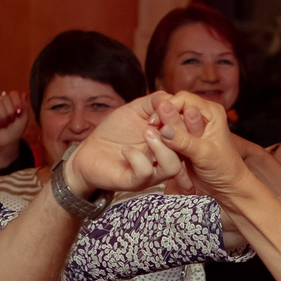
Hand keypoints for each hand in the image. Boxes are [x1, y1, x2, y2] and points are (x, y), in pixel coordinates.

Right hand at [0, 90, 27, 163]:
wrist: (8, 140)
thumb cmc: (17, 129)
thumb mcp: (24, 118)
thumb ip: (25, 106)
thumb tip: (23, 93)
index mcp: (13, 101)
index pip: (13, 93)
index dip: (16, 100)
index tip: (18, 110)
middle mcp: (3, 102)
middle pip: (4, 97)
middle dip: (10, 110)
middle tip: (12, 120)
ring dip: (3, 117)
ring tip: (5, 123)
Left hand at [66, 95, 186, 201]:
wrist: (89, 152)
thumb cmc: (114, 131)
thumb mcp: (136, 109)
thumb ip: (155, 101)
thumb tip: (171, 98)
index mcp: (170, 140)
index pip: (191, 131)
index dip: (185, 117)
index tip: (167, 105)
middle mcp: (165, 158)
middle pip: (186, 149)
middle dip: (176, 129)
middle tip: (160, 116)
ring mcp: (152, 172)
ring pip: (172, 166)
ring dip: (161, 146)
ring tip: (146, 132)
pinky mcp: (136, 182)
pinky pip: (146, 173)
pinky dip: (136, 157)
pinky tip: (125, 149)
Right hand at [143, 90, 250, 193]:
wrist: (226, 188)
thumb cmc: (224, 170)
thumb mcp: (204, 154)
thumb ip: (184, 141)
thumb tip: (164, 129)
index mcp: (211, 112)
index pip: (183, 99)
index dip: (167, 108)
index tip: (155, 122)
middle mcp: (201, 117)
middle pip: (174, 109)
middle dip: (163, 121)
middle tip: (153, 133)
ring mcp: (191, 129)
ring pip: (169, 123)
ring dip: (161, 133)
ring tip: (155, 143)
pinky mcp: (183, 141)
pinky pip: (168, 136)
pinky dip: (163, 142)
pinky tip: (159, 150)